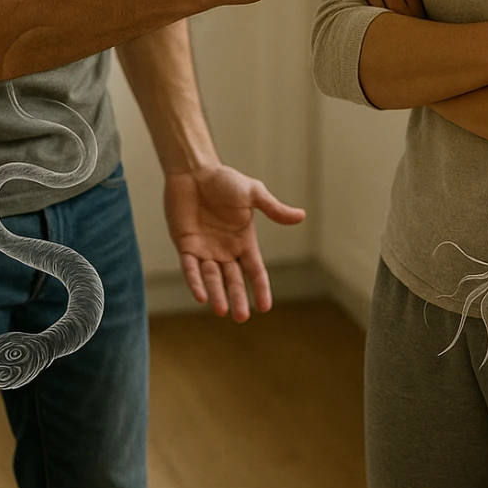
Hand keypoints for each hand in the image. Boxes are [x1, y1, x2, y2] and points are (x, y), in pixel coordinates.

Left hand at [164, 164, 305, 320]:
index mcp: (244, 240)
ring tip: (222, 311)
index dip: (260, 288)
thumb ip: (273, 208)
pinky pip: (190, 268)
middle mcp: (225, 250)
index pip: (255, 270)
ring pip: (213, 278)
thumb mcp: (253, 193)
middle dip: (238, 298)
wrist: (194, 171)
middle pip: (234, 279)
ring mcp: (205, 250)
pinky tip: (201, 296)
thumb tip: (301, 216)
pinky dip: (196, 282)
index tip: (265, 307)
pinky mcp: (186, 246)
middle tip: (242, 317)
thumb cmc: (224, 180)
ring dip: (217, 294)